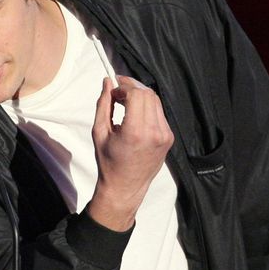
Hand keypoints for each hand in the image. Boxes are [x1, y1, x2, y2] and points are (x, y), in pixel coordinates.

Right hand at [85, 75, 174, 230]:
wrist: (125, 187)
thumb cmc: (109, 162)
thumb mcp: (99, 132)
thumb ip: (103, 104)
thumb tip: (107, 82)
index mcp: (135, 132)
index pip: (136, 95)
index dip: (124, 86)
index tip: (114, 88)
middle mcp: (154, 132)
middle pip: (148, 94)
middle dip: (132, 88)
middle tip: (117, 93)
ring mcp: (165, 135)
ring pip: (155, 101)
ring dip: (140, 97)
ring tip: (125, 102)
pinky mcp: (169, 138)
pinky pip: (159, 113)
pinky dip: (147, 108)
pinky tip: (135, 115)